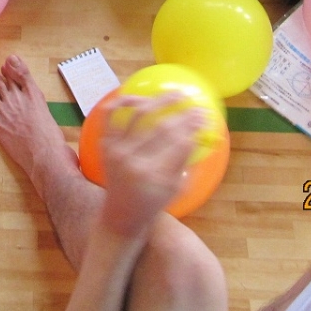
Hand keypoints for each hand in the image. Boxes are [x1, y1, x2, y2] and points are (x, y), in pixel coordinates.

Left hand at [97, 95, 205, 240]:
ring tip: (175, 94)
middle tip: (194, 102)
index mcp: (156, 177)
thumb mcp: (176, 189)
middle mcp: (134, 162)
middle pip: (164, 128)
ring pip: (139, 115)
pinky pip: (111, 116)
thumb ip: (187, 160)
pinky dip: (124, 101)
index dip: (195, 126)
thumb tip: (202, 131)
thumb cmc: (153, 203)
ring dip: (159, 101)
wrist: (120, 216)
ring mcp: (116, 151)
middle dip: (183, 113)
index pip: (180, 143)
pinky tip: (141, 97)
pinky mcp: (105, 145)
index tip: (205, 115)